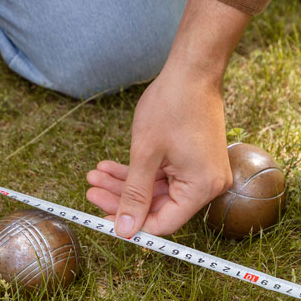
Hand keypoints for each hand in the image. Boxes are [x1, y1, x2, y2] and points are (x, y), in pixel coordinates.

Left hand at [86, 68, 231, 235]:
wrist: (192, 71)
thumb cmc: (171, 106)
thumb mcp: (145, 154)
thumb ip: (134, 195)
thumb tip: (125, 230)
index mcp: (202, 188)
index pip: (164, 223)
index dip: (132, 223)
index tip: (102, 216)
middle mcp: (208, 185)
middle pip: (159, 206)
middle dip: (122, 198)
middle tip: (92, 189)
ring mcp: (203, 172)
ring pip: (158, 189)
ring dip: (126, 183)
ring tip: (96, 174)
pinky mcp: (196, 161)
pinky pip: (166, 175)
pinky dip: (140, 172)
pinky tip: (112, 167)